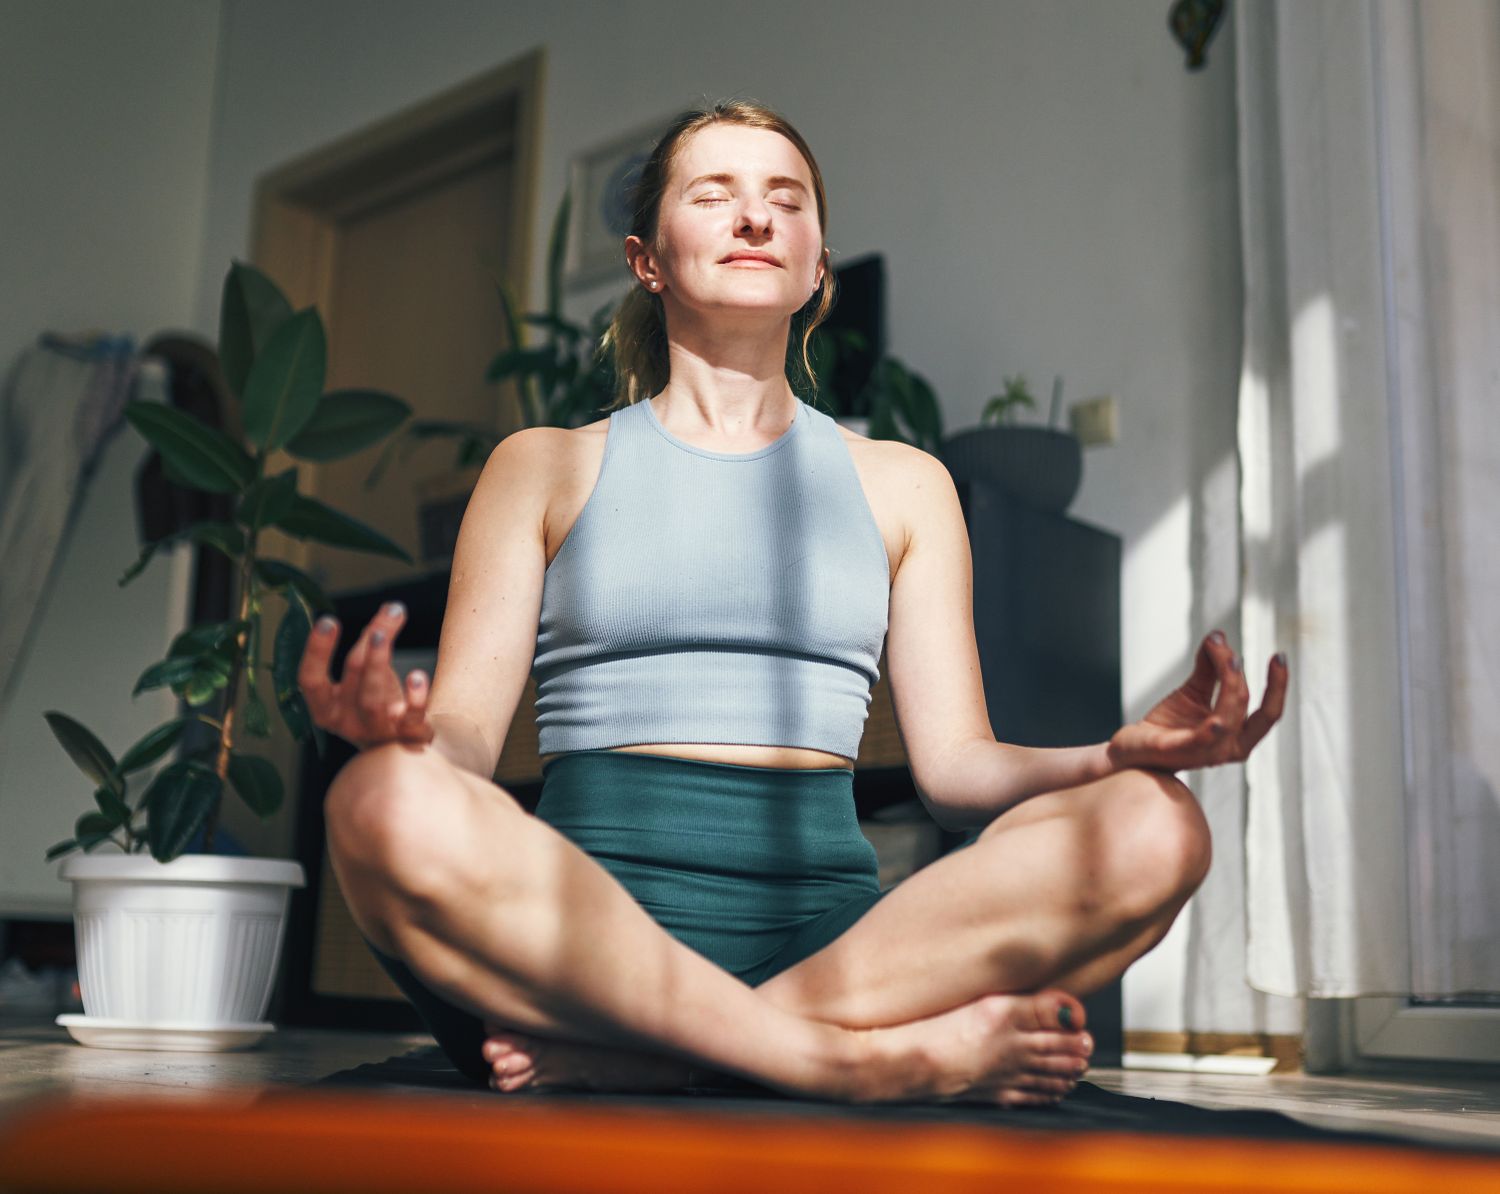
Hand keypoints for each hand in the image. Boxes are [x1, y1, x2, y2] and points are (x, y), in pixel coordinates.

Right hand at [298, 601, 434, 751]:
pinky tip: (418, 676)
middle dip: (366, 645)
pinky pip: (410, 718)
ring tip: (385, 634)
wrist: (401, 749)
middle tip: (384, 617)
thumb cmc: (376, 705)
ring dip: (378, 664)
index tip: (329, 620)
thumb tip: (392, 608)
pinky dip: (415, 698)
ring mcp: (377, 731)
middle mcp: (347, 722)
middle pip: (352, 677)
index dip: (316, 651)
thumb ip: (373, 644)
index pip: (310, 680)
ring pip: (372, 699)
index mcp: (326, 708)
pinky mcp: (408, 735)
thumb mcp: (364, 678)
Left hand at [1106, 631, 1287, 772]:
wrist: (1133, 747)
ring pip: (1229, 716)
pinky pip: (1205, 737)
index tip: (1280, 656)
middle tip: (1226, 646)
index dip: (1278, 685)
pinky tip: (1217, 712)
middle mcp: (1227, 748)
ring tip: (1220, 653)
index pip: (1269, 713)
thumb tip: (1218, 637)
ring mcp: (1206, 752)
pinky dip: (1215, 724)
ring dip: (1228, 681)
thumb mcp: (1193, 692)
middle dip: (1245, 675)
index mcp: (1236, 736)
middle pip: (1250, 709)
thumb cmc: (1167, 725)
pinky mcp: (1182, 751)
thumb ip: (1209, 669)